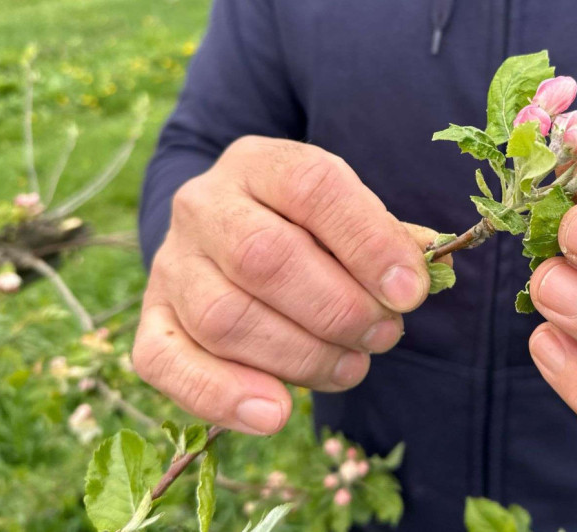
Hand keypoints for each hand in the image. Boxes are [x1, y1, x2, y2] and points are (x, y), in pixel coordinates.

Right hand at [133, 137, 433, 434]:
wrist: (228, 231)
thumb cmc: (307, 227)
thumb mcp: (345, 211)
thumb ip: (384, 236)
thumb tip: (425, 266)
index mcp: (261, 163)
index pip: (313, 187)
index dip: (367, 242)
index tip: (410, 291)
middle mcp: (204, 204)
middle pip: (265, 258)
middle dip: (338, 309)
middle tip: (384, 334)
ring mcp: (170, 263)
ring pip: (225, 317)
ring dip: (301, 356)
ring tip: (352, 368)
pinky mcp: (151, 320)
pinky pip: (167, 363)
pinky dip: (221, 395)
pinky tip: (275, 413)